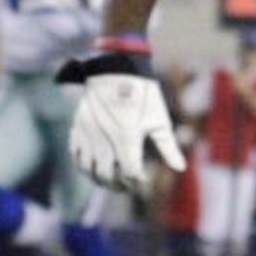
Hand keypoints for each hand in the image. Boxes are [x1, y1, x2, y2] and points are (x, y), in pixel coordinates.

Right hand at [61, 51, 183, 196]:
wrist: (116, 69)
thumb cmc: (143, 95)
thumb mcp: (159, 120)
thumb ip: (168, 147)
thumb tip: (180, 168)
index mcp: (126, 137)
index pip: (129, 172)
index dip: (137, 181)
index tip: (143, 181)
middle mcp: (104, 138)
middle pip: (107, 175)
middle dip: (118, 185)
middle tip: (127, 186)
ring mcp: (87, 133)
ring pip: (87, 168)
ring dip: (99, 178)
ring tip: (111, 180)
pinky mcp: (77, 126)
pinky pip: (75, 154)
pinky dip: (84, 165)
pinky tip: (95, 167)